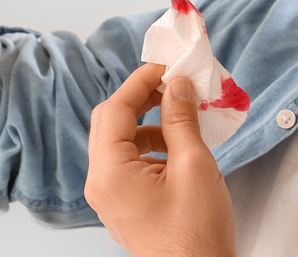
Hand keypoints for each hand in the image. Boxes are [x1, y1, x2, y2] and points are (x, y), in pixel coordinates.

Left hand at [85, 63, 236, 256]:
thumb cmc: (196, 232)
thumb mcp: (194, 165)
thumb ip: (181, 119)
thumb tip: (176, 84)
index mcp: (110, 172)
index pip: (115, 108)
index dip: (141, 81)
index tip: (168, 66)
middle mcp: (100, 182)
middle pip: (110, 121)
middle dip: (141, 97)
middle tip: (174, 84)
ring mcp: (110, 196)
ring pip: (120, 140)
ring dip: (148, 121)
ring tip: (184, 116)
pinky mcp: (124, 204)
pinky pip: (128, 161)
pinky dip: (151, 144)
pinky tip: (179, 146)